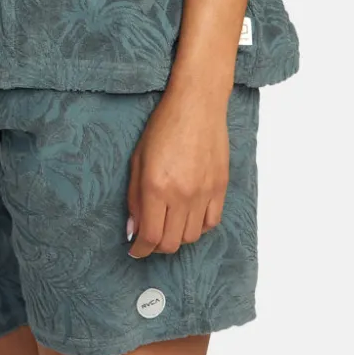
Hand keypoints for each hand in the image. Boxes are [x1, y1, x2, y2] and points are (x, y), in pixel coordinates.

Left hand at [125, 82, 230, 258]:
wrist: (197, 104)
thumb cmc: (163, 126)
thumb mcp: (138, 159)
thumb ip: (134, 198)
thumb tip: (133, 230)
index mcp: (156, 186)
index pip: (149, 236)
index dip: (140, 249)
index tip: (135, 250)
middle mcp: (181, 194)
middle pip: (170, 243)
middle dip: (156, 246)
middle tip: (150, 236)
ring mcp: (204, 193)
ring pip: (192, 237)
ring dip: (177, 236)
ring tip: (169, 223)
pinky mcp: (220, 188)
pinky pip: (211, 222)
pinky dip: (198, 226)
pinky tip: (189, 214)